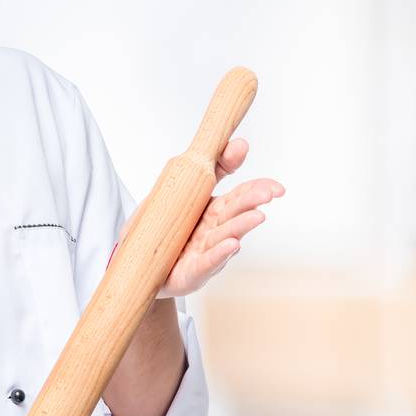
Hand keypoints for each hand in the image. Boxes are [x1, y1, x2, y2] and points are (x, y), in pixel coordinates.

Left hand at [159, 138, 283, 297]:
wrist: (139, 265)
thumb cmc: (166, 229)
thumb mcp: (184, 192)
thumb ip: (213, 169)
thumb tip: (240, 142)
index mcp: (212, 211)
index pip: (240, 197)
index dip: (258, 191)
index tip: (276, 187)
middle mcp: (214, 232)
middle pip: (234, 215)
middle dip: (250, 203)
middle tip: (266, 194)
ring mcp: (205, 252)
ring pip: (224, 237)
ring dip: (240, 227)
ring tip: (256, 216)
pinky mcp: (192, 272)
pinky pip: (207, 262)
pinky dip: (219, 254)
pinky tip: (231, 245)